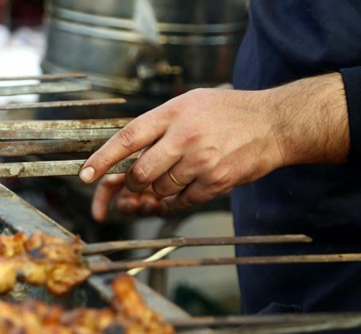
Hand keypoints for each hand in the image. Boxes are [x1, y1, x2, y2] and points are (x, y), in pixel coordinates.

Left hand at [80, 74, 349, 214]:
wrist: (275, 123)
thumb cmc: (227, 113)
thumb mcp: (189, 105)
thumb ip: (157, 128)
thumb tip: (125, 160)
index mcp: (172, 112)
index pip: (127, 137)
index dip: (103, 158)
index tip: (85, 176)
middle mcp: (184, 135)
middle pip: (139, 173)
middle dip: (133, 184)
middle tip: (137, 183)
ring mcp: (201, 160)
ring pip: (160, 189)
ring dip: (159, 191)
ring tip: (178, 174)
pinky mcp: (216, 181)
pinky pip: (182, 201)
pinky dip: (178, 200)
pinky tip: (189, 186)